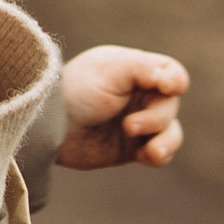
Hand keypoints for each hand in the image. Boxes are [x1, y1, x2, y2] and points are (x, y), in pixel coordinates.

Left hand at [55, 44, 185, 169]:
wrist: (48, 127)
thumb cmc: (76, 90)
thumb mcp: (109, 69)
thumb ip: (143, 68)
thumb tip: (174, 81)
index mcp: (135, 70)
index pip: (171, 73)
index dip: (175, 81)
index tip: (166, 87)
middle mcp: (140, 96)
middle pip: (170, 106)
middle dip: (156, 118)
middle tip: (128, 126)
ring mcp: (138, 123)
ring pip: (171, 132)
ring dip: (166, 141)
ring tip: (150, 151)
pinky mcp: (131, 149)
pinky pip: (159, 153)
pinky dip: (158, 155)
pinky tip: (143, 155)